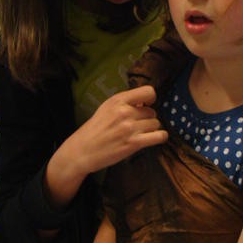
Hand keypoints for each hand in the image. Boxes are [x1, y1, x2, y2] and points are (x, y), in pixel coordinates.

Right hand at [43, 85, 166, 208]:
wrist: (82, 151)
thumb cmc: (94, 130)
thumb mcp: (106, 108)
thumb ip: (125, 103)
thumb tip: (145, 102)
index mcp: (118, 100)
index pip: (148, 91)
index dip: (150, 99)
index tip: (146, 105)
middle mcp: (125, 112)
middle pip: (152, 111)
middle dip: (147, 118)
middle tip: (137, 126)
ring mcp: (130, 128)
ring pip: (156, 123)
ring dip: (151, 129)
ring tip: (140, 134)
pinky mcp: (134, 143)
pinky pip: (159, 136)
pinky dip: (160, 137)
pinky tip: (153, 138)